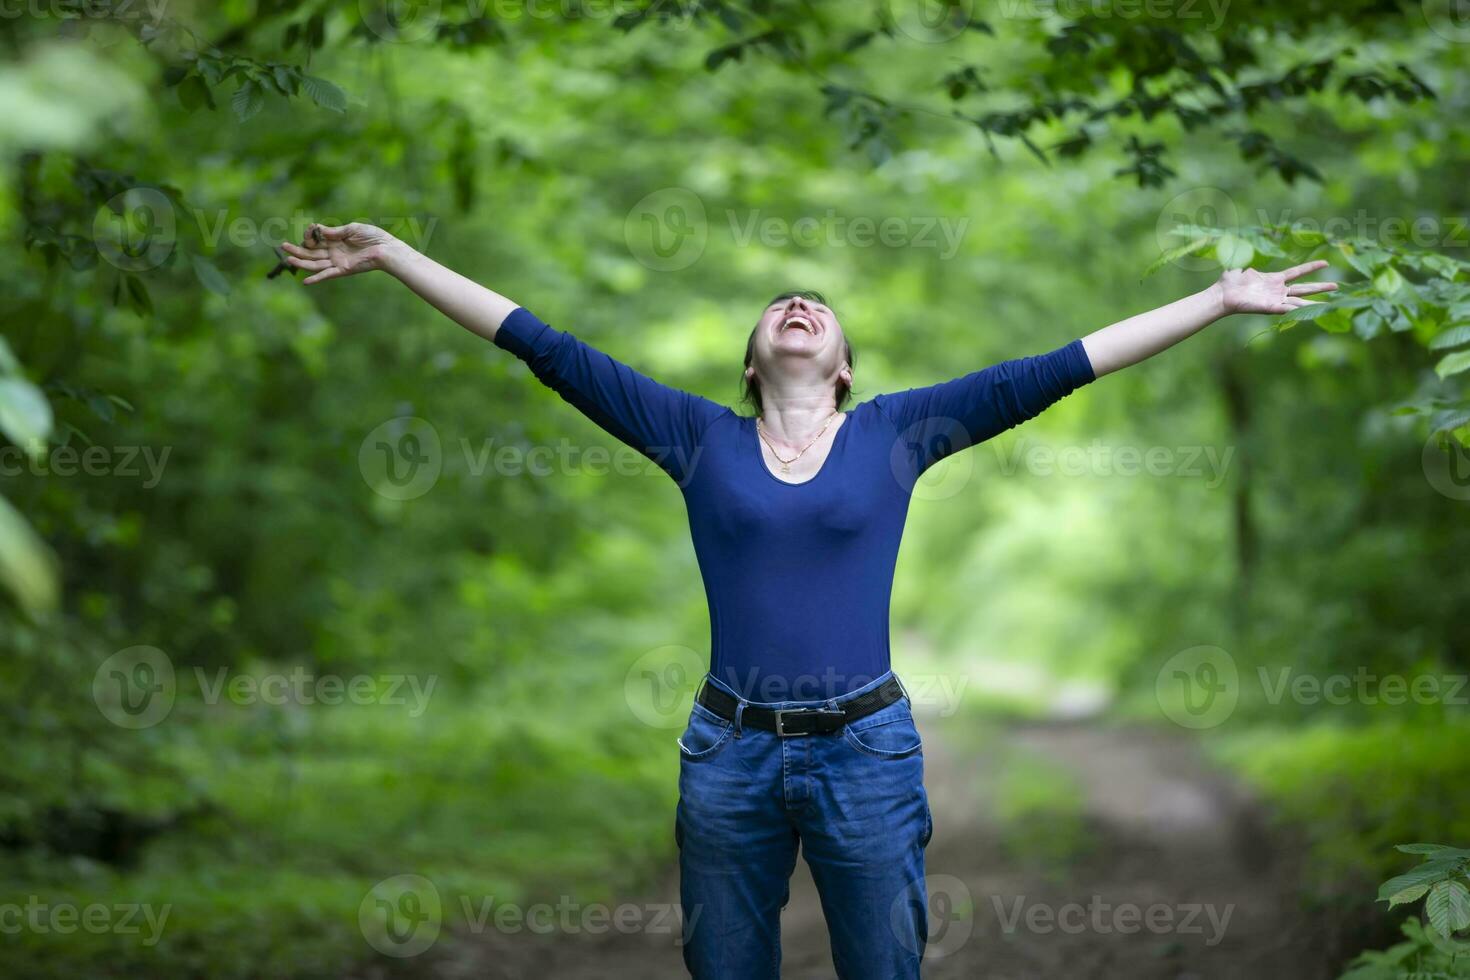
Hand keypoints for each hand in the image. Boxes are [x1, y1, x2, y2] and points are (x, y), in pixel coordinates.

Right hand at [280, 222, 401, 284]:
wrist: (387, 248)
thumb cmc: (373, 237)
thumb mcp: (352, 228)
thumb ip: (335, 231)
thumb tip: (319, 230)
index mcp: (336, 240)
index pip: (316, 239)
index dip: (310, 234)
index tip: (311, 228)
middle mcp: (334, 252)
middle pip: (311, 252)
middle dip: (297, 249)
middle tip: (283, 246)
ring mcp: (338, 261)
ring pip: (316, 263)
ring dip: (302, 262)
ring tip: (288, 258)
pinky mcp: (343, 270)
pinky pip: (327, 275)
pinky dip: (317, 278)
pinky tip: (305, 281)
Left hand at [1216, 259, 1337, 315]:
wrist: (1221, 294)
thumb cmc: (1229, 282)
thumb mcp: (1240, 263)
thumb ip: (1246, 253)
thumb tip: (1242, 239)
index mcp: (1274, 279)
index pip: (1297, 272)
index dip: (1311, 267)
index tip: (1326, 263)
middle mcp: (1278, 290)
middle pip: (1304, 288)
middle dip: (1321, 287)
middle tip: (1338, 286)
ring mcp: (1275, 300)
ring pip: (1300, 301)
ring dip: (1315, 302)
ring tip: (1331, 303)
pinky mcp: (1270, 307)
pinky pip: (1286, 309)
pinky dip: (1297, 309)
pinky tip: (1310, 310)